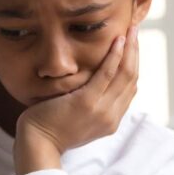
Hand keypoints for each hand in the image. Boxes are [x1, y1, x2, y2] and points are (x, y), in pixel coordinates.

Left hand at [14, 24, 138, 174]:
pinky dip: (115, 56)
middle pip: (132, 78)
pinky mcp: (87, 102)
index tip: (132, 47)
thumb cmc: (50, 130)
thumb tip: (91, 87)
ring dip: (130, 49)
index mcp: (110, 120)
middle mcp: (111, 116)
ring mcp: (101, 110)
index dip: (133, 65)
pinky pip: (107, 74)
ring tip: (131, 29)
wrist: (37, 145)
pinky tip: (118, 41)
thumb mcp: (77, 119)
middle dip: (136, 52)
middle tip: (135, 30)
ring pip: (125, 74)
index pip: (130, 89)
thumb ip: (90, 106)